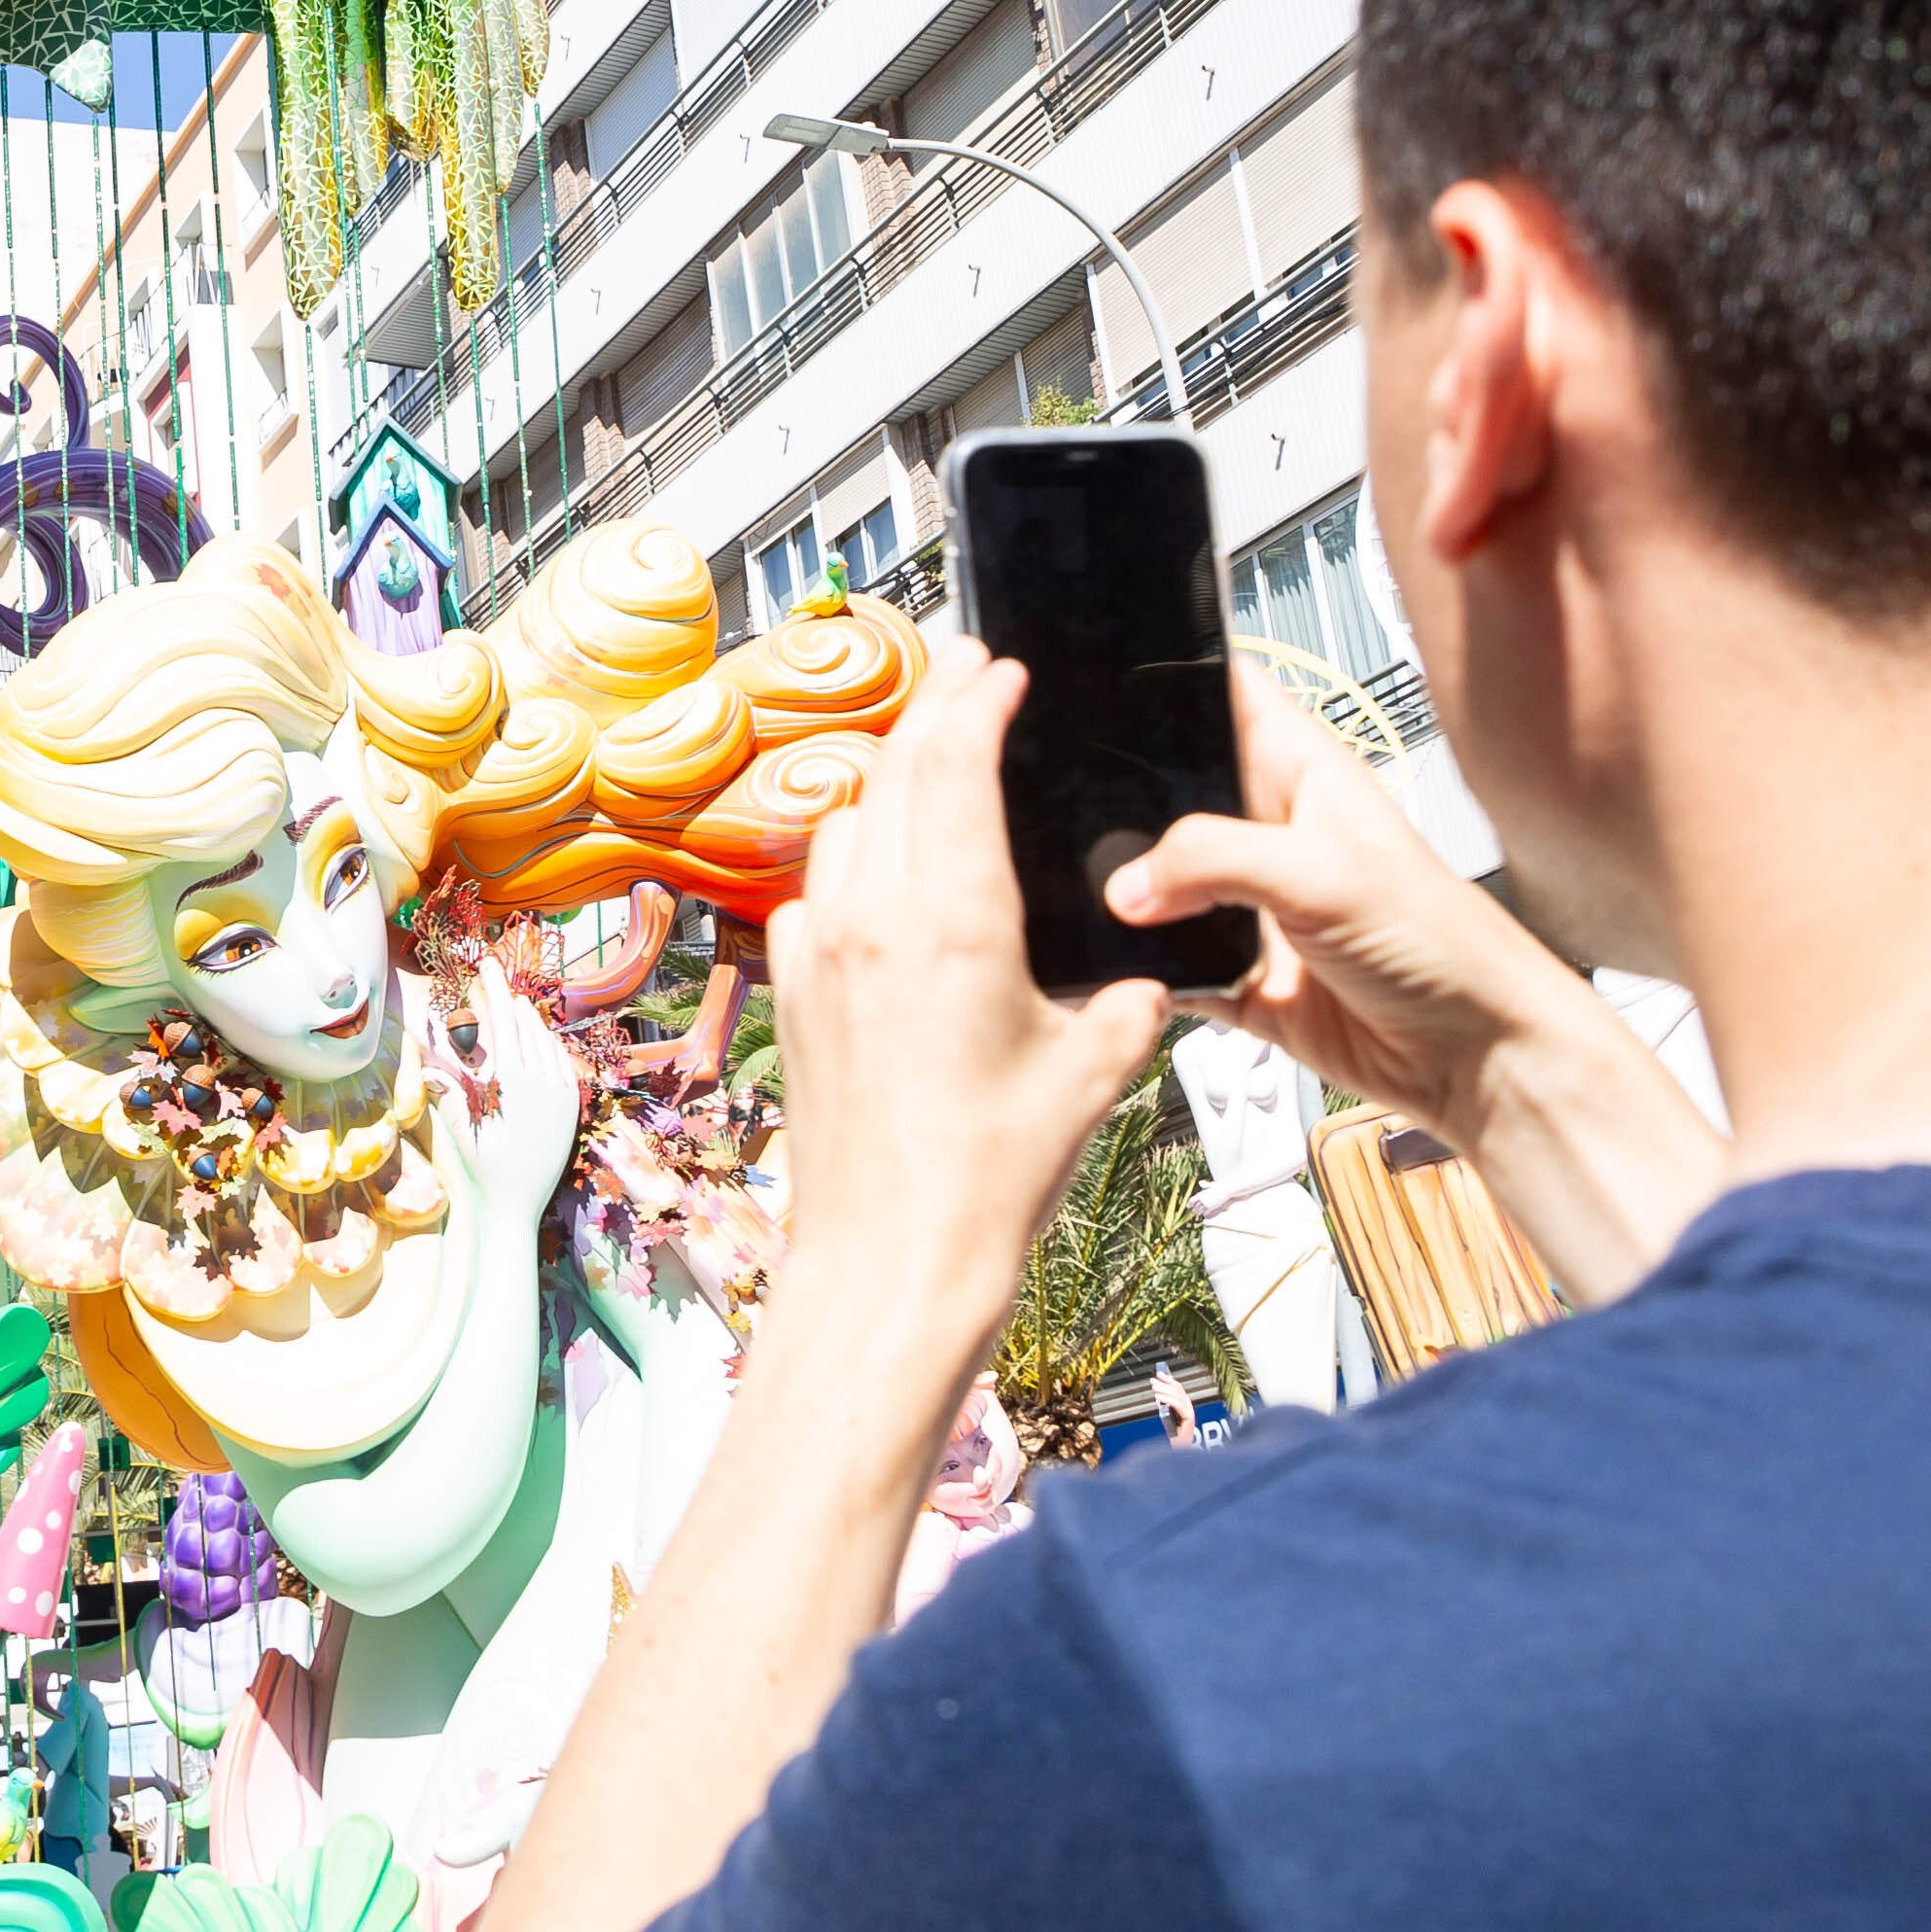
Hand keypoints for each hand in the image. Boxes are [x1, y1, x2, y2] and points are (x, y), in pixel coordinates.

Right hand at [448, 962, 586, 1232]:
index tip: (488, 965)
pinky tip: (539, 1037)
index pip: (504, 1024)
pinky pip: (561, 1062)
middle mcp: (542, 1083)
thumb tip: (422, 1061)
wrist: (518, 1202)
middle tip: (495, 979)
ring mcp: (561, 1093)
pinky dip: (549, 1043)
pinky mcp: (570, 1105)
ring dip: (529, 1020)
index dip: (495, 990)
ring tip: (514, 1005)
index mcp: (513, 1083)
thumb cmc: (484, 1164)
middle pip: (526, 1027)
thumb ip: (447, 1089)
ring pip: (546, 1042)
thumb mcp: (462, 1126)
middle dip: (510, 1000)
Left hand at [762, 647, 1166, 1333]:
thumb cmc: (989, 1177)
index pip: (953, 762)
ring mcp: (819, 952)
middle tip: (967, 674)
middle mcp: (870, 918)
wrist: (890, 1262)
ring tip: (933, 767)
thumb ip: (1122, 1004)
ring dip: (887, 782)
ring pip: (844, 823)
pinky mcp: (794, 993)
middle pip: (891, 771)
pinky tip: (883, 881)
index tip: (1002, 669)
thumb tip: (1136, 979)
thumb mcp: (1091, 1074)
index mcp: (951, 919)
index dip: (978, 699)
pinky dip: (850, 859)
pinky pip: (814, 891)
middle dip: (933, 712)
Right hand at [1114, 684, 1727, 1303]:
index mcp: (1299, 771)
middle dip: (1120, 801)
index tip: (1092, 670)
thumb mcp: (1320, 872)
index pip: (1223, 693)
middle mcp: (1270, 831)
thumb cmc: (1440, 943)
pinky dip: (1143, 973)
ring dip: (1125, 897)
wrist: (1478, 1057)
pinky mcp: (1244, 979)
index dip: (1166, 674)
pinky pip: (1170, 969)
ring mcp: (1254, 906)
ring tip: (1075, 891)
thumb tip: (1125, 885)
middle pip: (1171, 792)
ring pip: (1159, 885)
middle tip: (1059, 802)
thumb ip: (1211, 857)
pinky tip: (1117, 970)